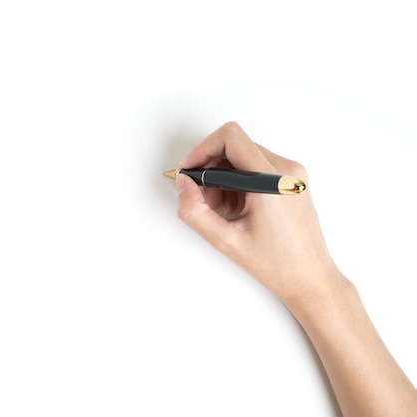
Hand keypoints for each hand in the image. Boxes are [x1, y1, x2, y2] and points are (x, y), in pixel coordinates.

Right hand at [175, 122, 342, 303]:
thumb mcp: (225, 241)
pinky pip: (256, 166)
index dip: (202, 150)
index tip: (190, 171)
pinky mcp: (292, 180)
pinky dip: (239, 182)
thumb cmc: (278, 265)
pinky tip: (237, 208)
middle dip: (211, 169)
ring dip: (224, 177)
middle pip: (235, 146)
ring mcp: (292, 174)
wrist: (310, 279)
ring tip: (223, 209)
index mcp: (272, 181)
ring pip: (244, 156)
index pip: (230, 138)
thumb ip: (195, 211)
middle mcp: (286, 170)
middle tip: (204, 199)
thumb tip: (183, 185)